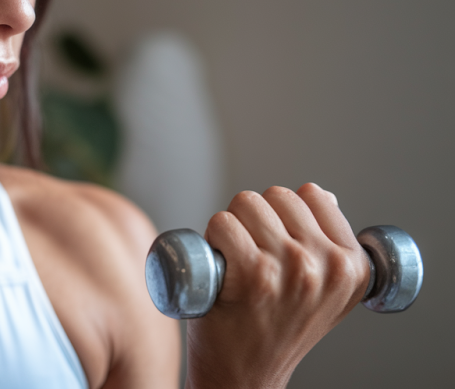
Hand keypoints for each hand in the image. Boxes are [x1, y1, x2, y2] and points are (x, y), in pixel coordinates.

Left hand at [185, 183, 370, 388]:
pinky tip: (220, 268)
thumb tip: (320, 195)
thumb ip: (328, 243)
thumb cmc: (275, 328)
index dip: (283, 214)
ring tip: (236, 265)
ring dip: (231, 226)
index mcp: (353, 265)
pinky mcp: (254, 274)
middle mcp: (328, 265)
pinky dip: (211, 238)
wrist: (246, 376)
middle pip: (276, 195)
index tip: (277, 246)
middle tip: (251, 258)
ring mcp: (292, 268)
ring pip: (246, 202)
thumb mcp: (323, 291)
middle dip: (255, 218)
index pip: (312, 195)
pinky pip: (222, 223)